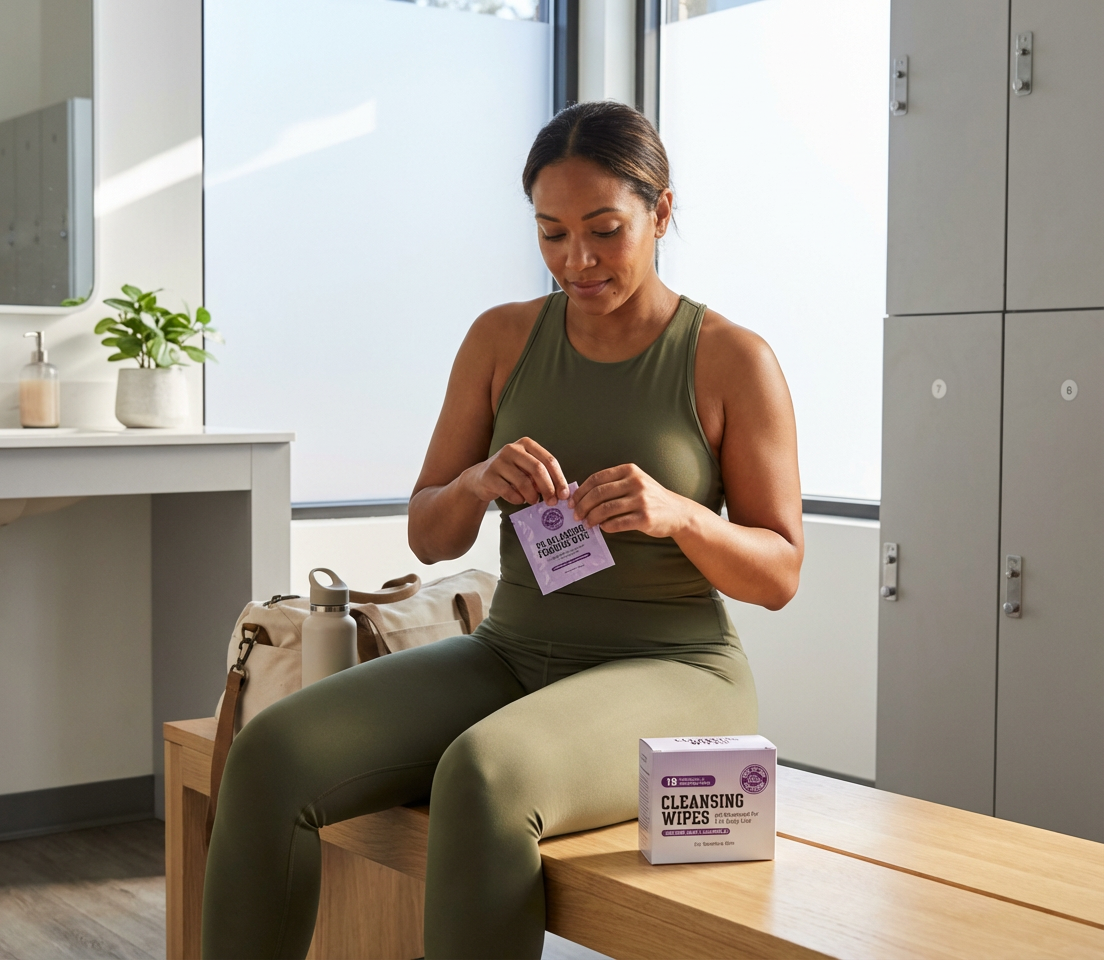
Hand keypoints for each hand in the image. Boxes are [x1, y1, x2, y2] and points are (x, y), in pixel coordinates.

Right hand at [462, 437, 569, 506]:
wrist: (481, 478)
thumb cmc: (510, 474)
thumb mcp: (527, 469)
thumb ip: (542, 475)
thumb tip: (560, 492)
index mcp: (526, 444)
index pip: (549, 460)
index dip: (559, 479)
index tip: (564, 494)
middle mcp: (512, 449)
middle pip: (538, 469)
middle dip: (548, 488)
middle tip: (552, 502)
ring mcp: (499, 461)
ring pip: (523, 482)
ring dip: (532, 496)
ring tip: (534, 501)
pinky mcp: (490, 476)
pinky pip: (509, 491)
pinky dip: (518, 499)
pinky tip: (519, 500)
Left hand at [570, 464, 688, 537]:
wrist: (677, 512)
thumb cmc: (651, 498)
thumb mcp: (635, 482)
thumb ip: (613, 485)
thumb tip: (583, 497)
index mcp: (629, 471)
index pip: (597, 479)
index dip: (581, 491)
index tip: (572, 501)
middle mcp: (636, 483)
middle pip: (598, 494)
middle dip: (583, 506)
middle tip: (576, 515)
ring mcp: (641, 500)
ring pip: (606, 509)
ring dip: (592, 518)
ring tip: (587, 523)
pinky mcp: (645, 518)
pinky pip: (617, 523)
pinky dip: (606, 526)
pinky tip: (602, 528)